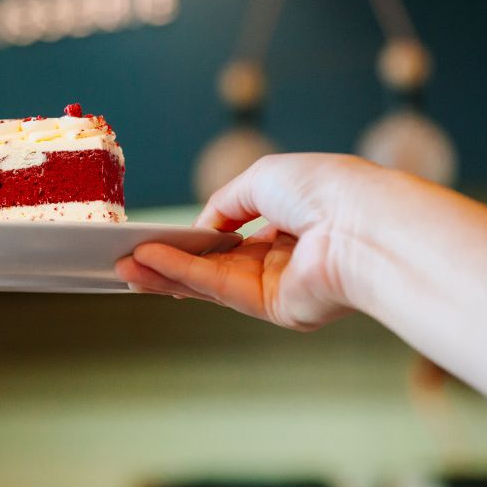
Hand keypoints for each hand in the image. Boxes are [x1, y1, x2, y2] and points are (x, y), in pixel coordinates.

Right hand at [115, 153, 391, 329]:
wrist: (361, 223)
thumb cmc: (324, 189)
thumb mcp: (263, 178)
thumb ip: (227, 201)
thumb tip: (205, 224)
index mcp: (294, 218)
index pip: (238, 231)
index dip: (199, 232)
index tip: (162, 233)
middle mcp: (289, 255)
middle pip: (218, 261)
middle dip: (173, 258)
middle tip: (129, 256)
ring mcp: (283, 285)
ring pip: (213, 280)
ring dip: (167, 271)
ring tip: (125, 266)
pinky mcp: (278, 309)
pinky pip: (221, 290)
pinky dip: (183, 275)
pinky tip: (150, 264)